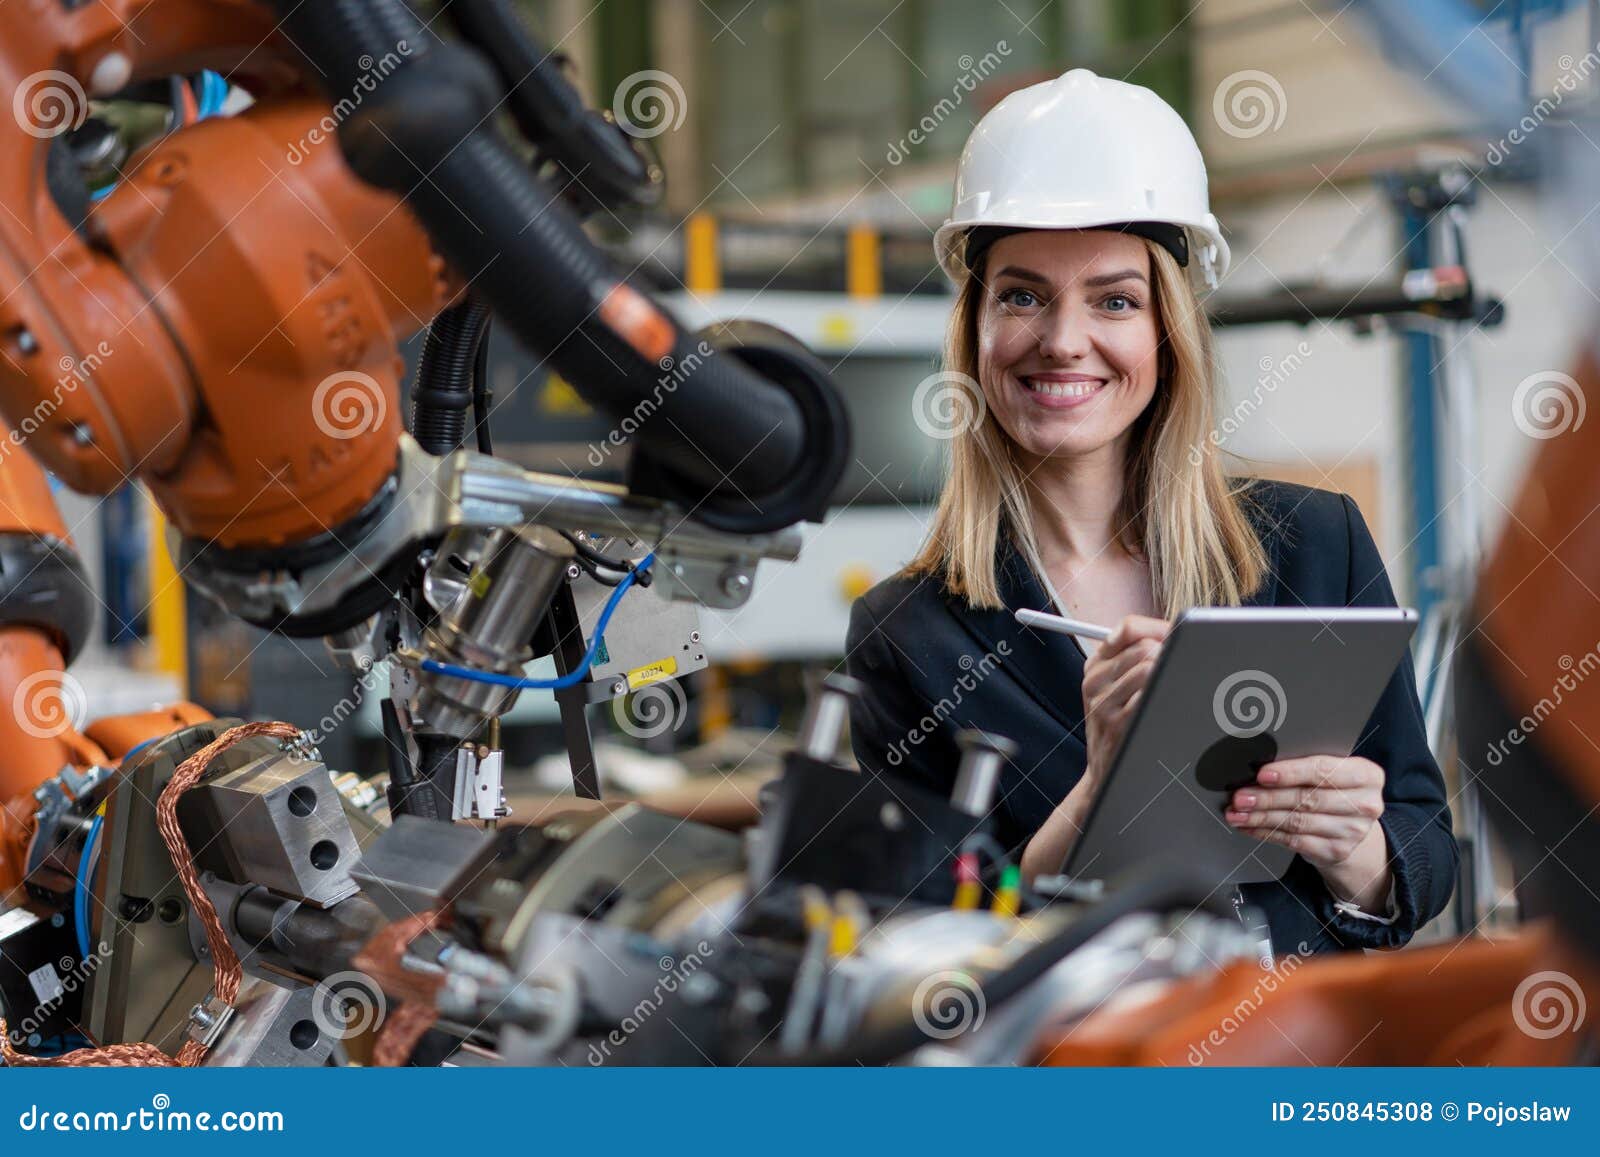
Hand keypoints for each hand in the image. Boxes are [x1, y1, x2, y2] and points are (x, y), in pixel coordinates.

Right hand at [1079, 614, 1169, 793]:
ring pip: (1150, 667)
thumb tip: (1169, 633)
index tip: (1174, 642)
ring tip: (1171, 691)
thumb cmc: (1116, 725)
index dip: (1159, 630)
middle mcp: (1095, 680)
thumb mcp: (1111, 687)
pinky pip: (1151, 695)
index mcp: (1095, 665)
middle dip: (1169, 656)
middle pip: (1145, 646)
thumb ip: (1133, 655)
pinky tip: (1168, 705)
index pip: (1128, 628)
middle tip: (1177, 673)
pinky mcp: (1119, 724)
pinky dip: (1167, 696)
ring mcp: (1104, 703)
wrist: (1102, 770)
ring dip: (1169, 676)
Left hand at [1225, 754, 1392, 907]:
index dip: (1291, 772)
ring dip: (1261, 817)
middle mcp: (1366, 804)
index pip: (1324, 770)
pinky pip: (1294, 841)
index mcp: (1367, 775)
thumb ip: (1304, 766)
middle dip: (1268, 797)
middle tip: (1240, 796)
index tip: (1263, 774)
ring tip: (1237, 812)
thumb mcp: (1330, 772)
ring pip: (1297, 822)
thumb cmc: (1334, 790)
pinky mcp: (1337, 851)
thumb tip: (1260, 767)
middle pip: (1308, 799)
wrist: (1351, 827)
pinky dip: (1265, 833)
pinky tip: (1248, 826)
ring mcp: (1354, 831)